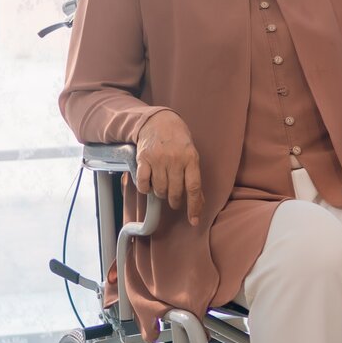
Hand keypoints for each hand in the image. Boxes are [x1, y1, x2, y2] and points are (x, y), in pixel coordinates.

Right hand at [134, 110, 204, 225]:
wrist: (158, 121)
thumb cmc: (179, 141)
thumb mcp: (191, 154)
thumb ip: (193, 176)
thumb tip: (198, 202)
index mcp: (191, 159)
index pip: (193, 188)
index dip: (194, 206)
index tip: (194, 221)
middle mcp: (175, 160)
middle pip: (175, 192)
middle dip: (175, 201)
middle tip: (174, 200)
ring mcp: (158, 159)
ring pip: (159, 190)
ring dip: (161, 194)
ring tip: (162, 188)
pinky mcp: (143, 159)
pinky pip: (143, 183)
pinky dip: (145, 189)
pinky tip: (149, 185)